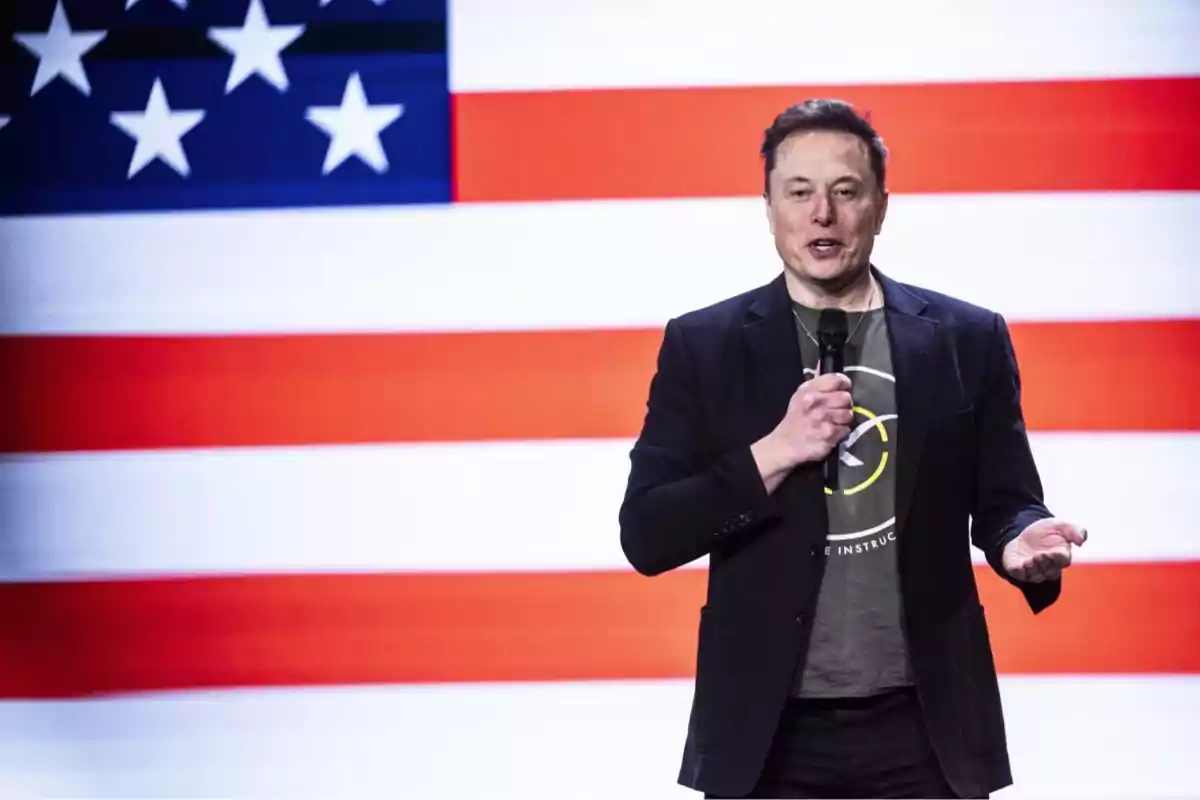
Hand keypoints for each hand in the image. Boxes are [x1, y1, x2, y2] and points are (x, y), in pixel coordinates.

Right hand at [751, 371, 852, 490]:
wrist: (784, 445)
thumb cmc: (795, 419)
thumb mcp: (800, 395)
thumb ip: (816, 380)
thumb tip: (823, 361)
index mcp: (809, 390)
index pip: (838, 380)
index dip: (844, 385)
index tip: (842, 391)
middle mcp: (815, 402)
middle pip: (846, 398)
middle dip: (843, 405)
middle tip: (834, 411)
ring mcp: (822, 419)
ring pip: (848, 414)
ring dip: (842, 420)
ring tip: (831, 422)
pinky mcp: (828, 435)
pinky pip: (846, 430)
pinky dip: (840, 433)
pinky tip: (830, 433)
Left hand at [1002, 518, 1087, 582]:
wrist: (1023, 533)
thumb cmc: (1045, 532)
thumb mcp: (1060, 526)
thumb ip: (1074, 530)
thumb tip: (1082, 540)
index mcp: (1061, 556)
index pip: (1063, 560)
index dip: (1059, 557)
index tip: (1055, 551)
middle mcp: (1049, 567)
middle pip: (1050, 570)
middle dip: (1045, 562)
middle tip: (1040, 554)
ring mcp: (1034, 570)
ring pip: (1036, 575)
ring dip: (1033, 568)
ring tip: (1030, 560)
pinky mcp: (1019, 570)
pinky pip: (1020, 574)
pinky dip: (1020, 571)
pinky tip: (1020, 566)